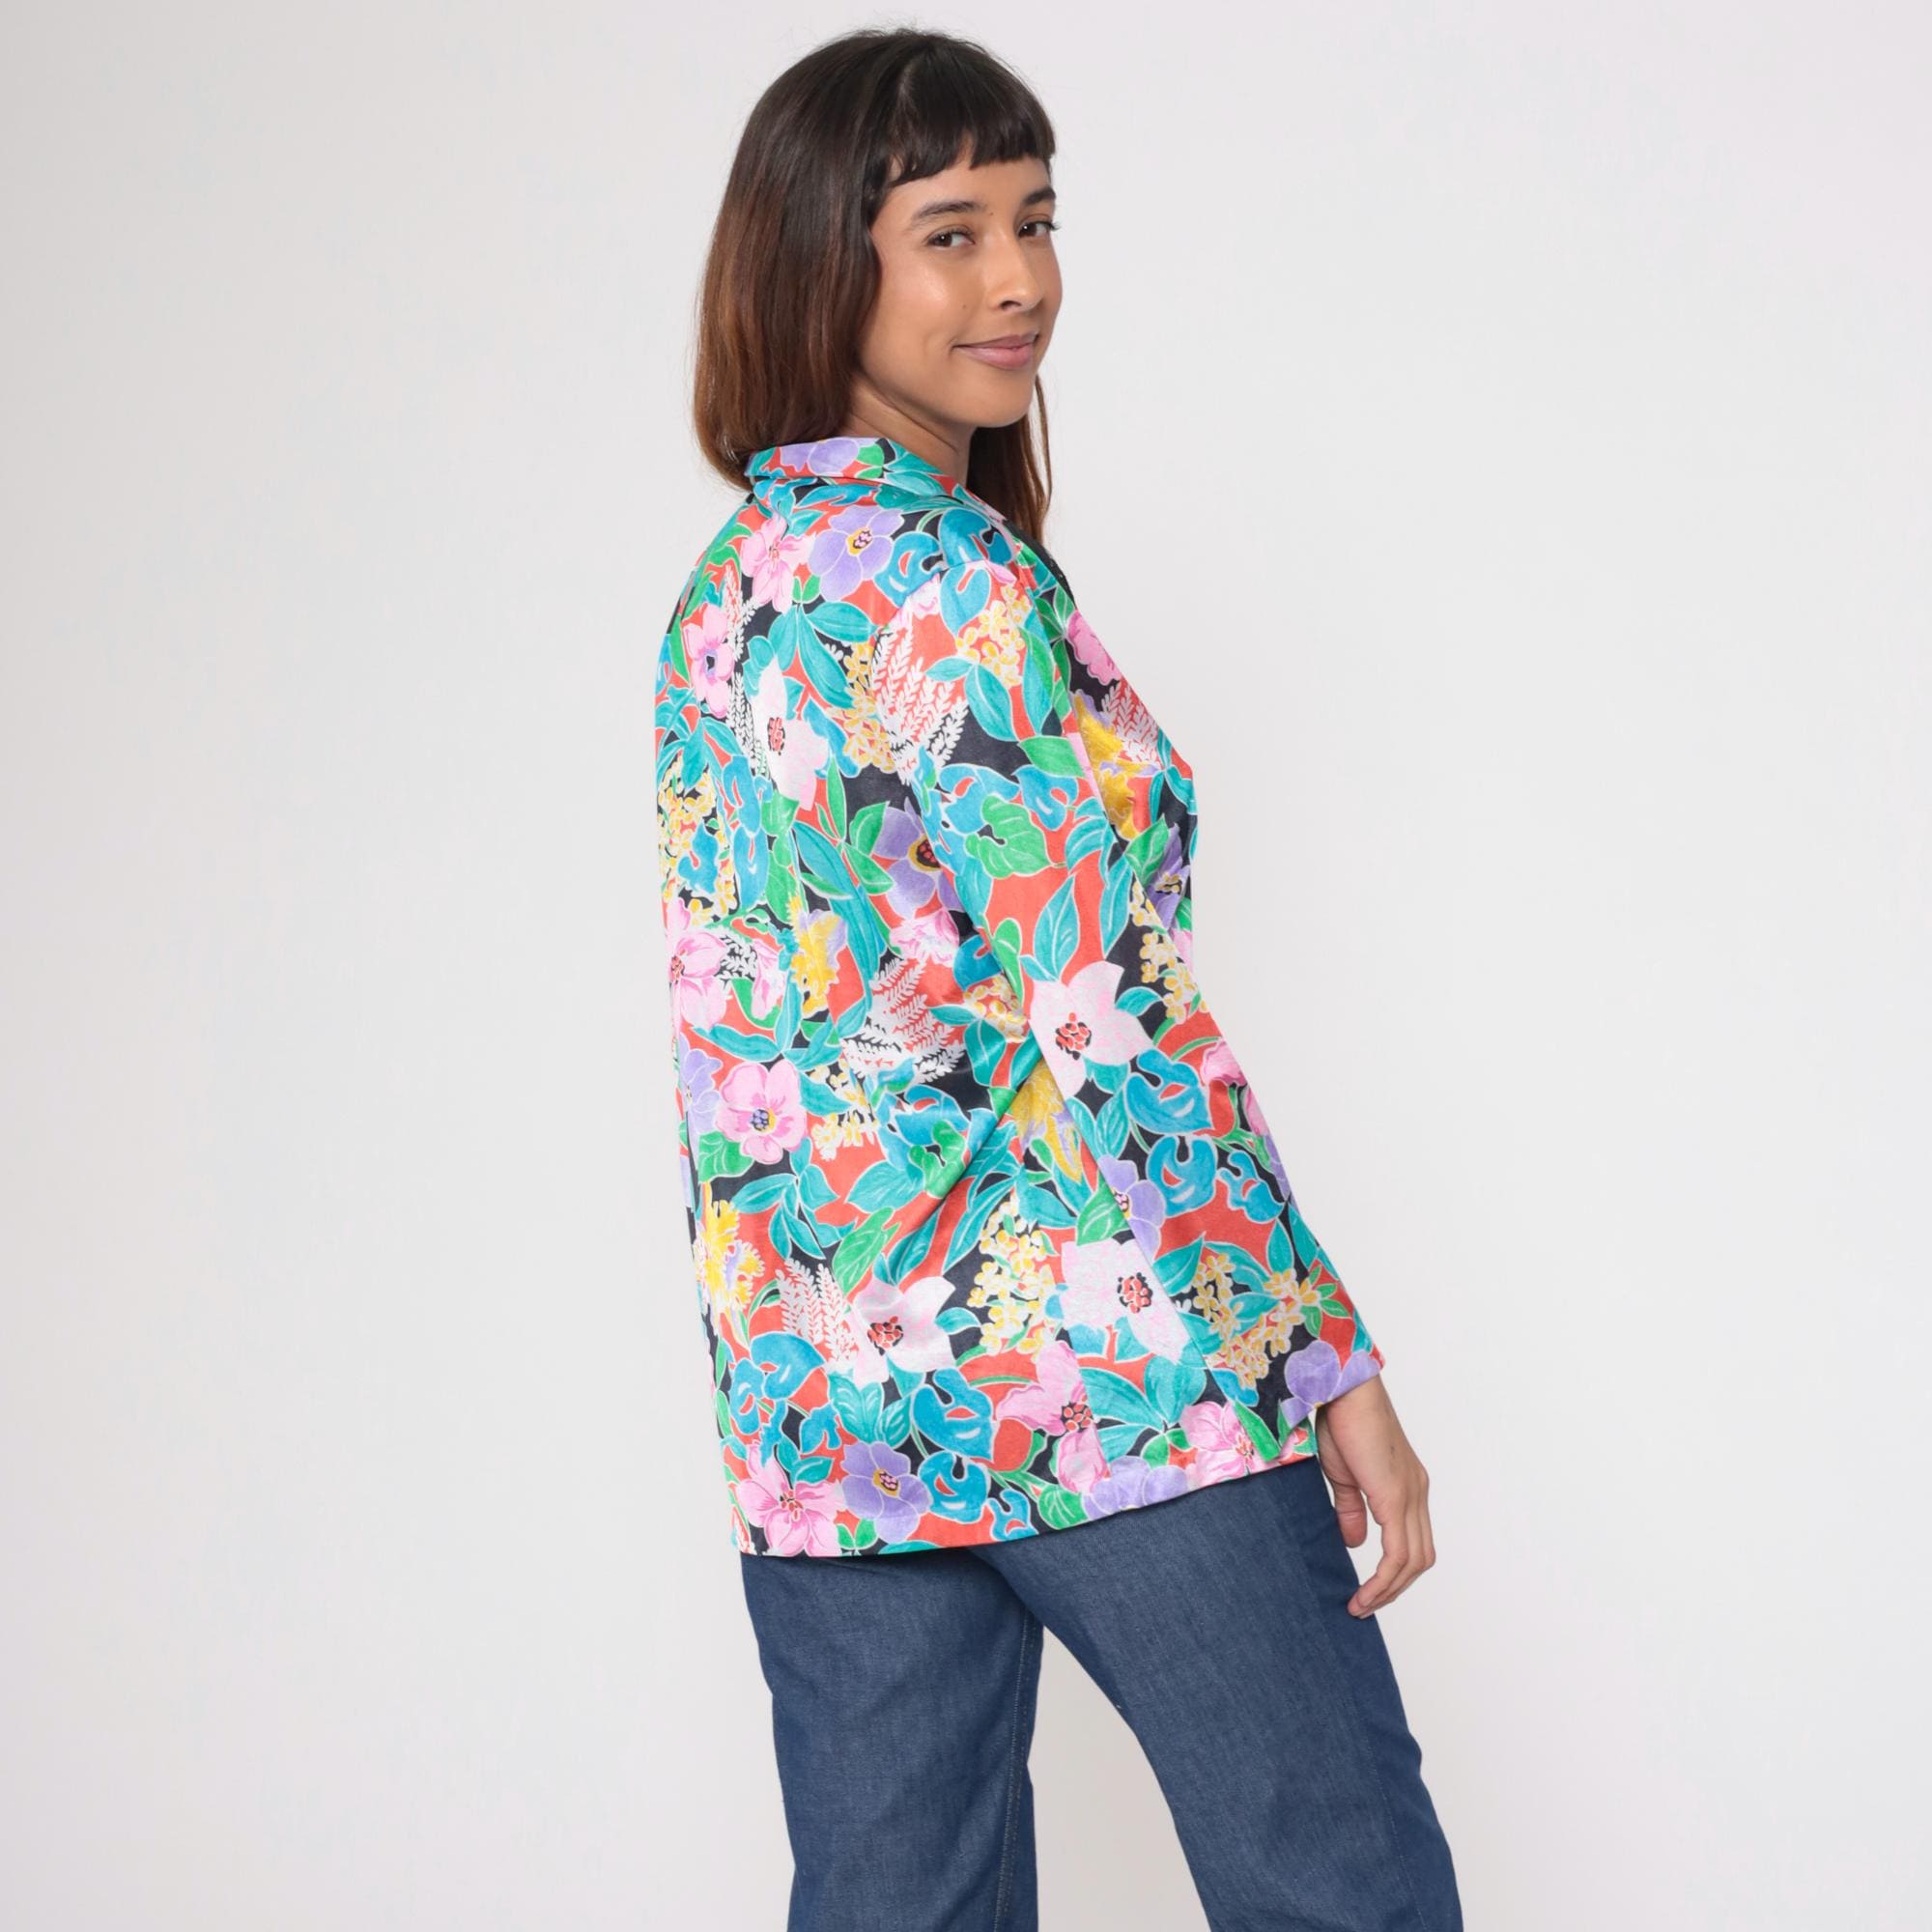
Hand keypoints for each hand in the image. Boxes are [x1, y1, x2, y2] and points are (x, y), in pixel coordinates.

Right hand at [1314, 1373, 1435, 1616]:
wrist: (1341, 1388)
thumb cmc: (1339, 1420)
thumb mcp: (1343, 1475)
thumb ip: (1352, 1510)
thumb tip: (1355, 1543)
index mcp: (1406, 1486)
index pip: (1412, 1541)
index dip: (1395, 1571)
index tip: (1369, 1590)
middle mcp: (1416, 1493)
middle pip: (1421, 1557)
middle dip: (1395, 1588)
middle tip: (1365, 1604)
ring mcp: (1410, 1495)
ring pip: (1414, 1561)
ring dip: (1390, 1590)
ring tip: (1361, 1605)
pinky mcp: (1396, 1496)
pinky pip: (1398, 1553)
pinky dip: (1385, 1579)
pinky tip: (1364, 1592)